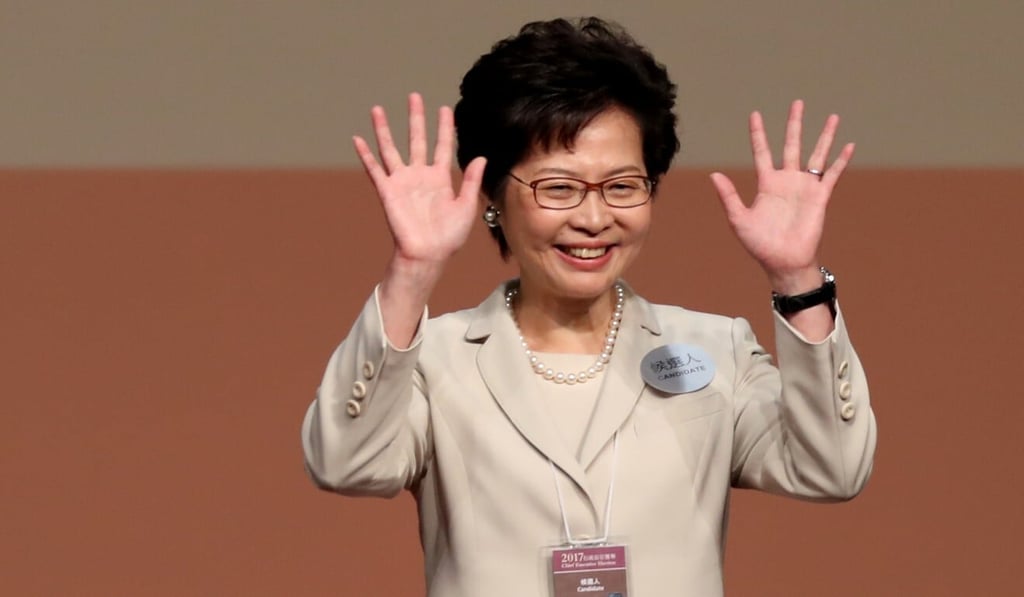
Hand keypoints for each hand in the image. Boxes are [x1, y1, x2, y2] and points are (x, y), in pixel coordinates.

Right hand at [354, 92, 486, 266]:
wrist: (428, 255)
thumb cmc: (449, 237)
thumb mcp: (467, 206)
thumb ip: (472, 181)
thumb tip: (480, 157)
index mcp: (441, 179)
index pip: (443, 146)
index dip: (444, 128)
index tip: (445, 109)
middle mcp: (420, 176)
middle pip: (416, 140)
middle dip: (416, 119)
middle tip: (414, 96)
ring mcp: (402, 182)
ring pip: (391, 149)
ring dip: (383, 130)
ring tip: (377, 109)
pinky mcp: (388, 192)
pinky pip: (374, 170)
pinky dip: (365, 155)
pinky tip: (357, 139)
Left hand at [709, 100, 853, 293]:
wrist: (783, 262)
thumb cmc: (759, 244)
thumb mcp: (738, 219)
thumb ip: (728, 196)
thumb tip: (714, 174)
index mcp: (766, 183)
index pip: (762, 151)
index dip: (758, 133)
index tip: (755, 114)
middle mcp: (787, 180)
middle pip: (791, 145)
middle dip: (794, 124)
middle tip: (797, 103)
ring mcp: (805, 187)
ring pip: (816, 154)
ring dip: (824, 136)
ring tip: (832, 116)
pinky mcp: (820, 197)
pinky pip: (832, 174)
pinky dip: (841, 160)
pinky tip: (849, 145)